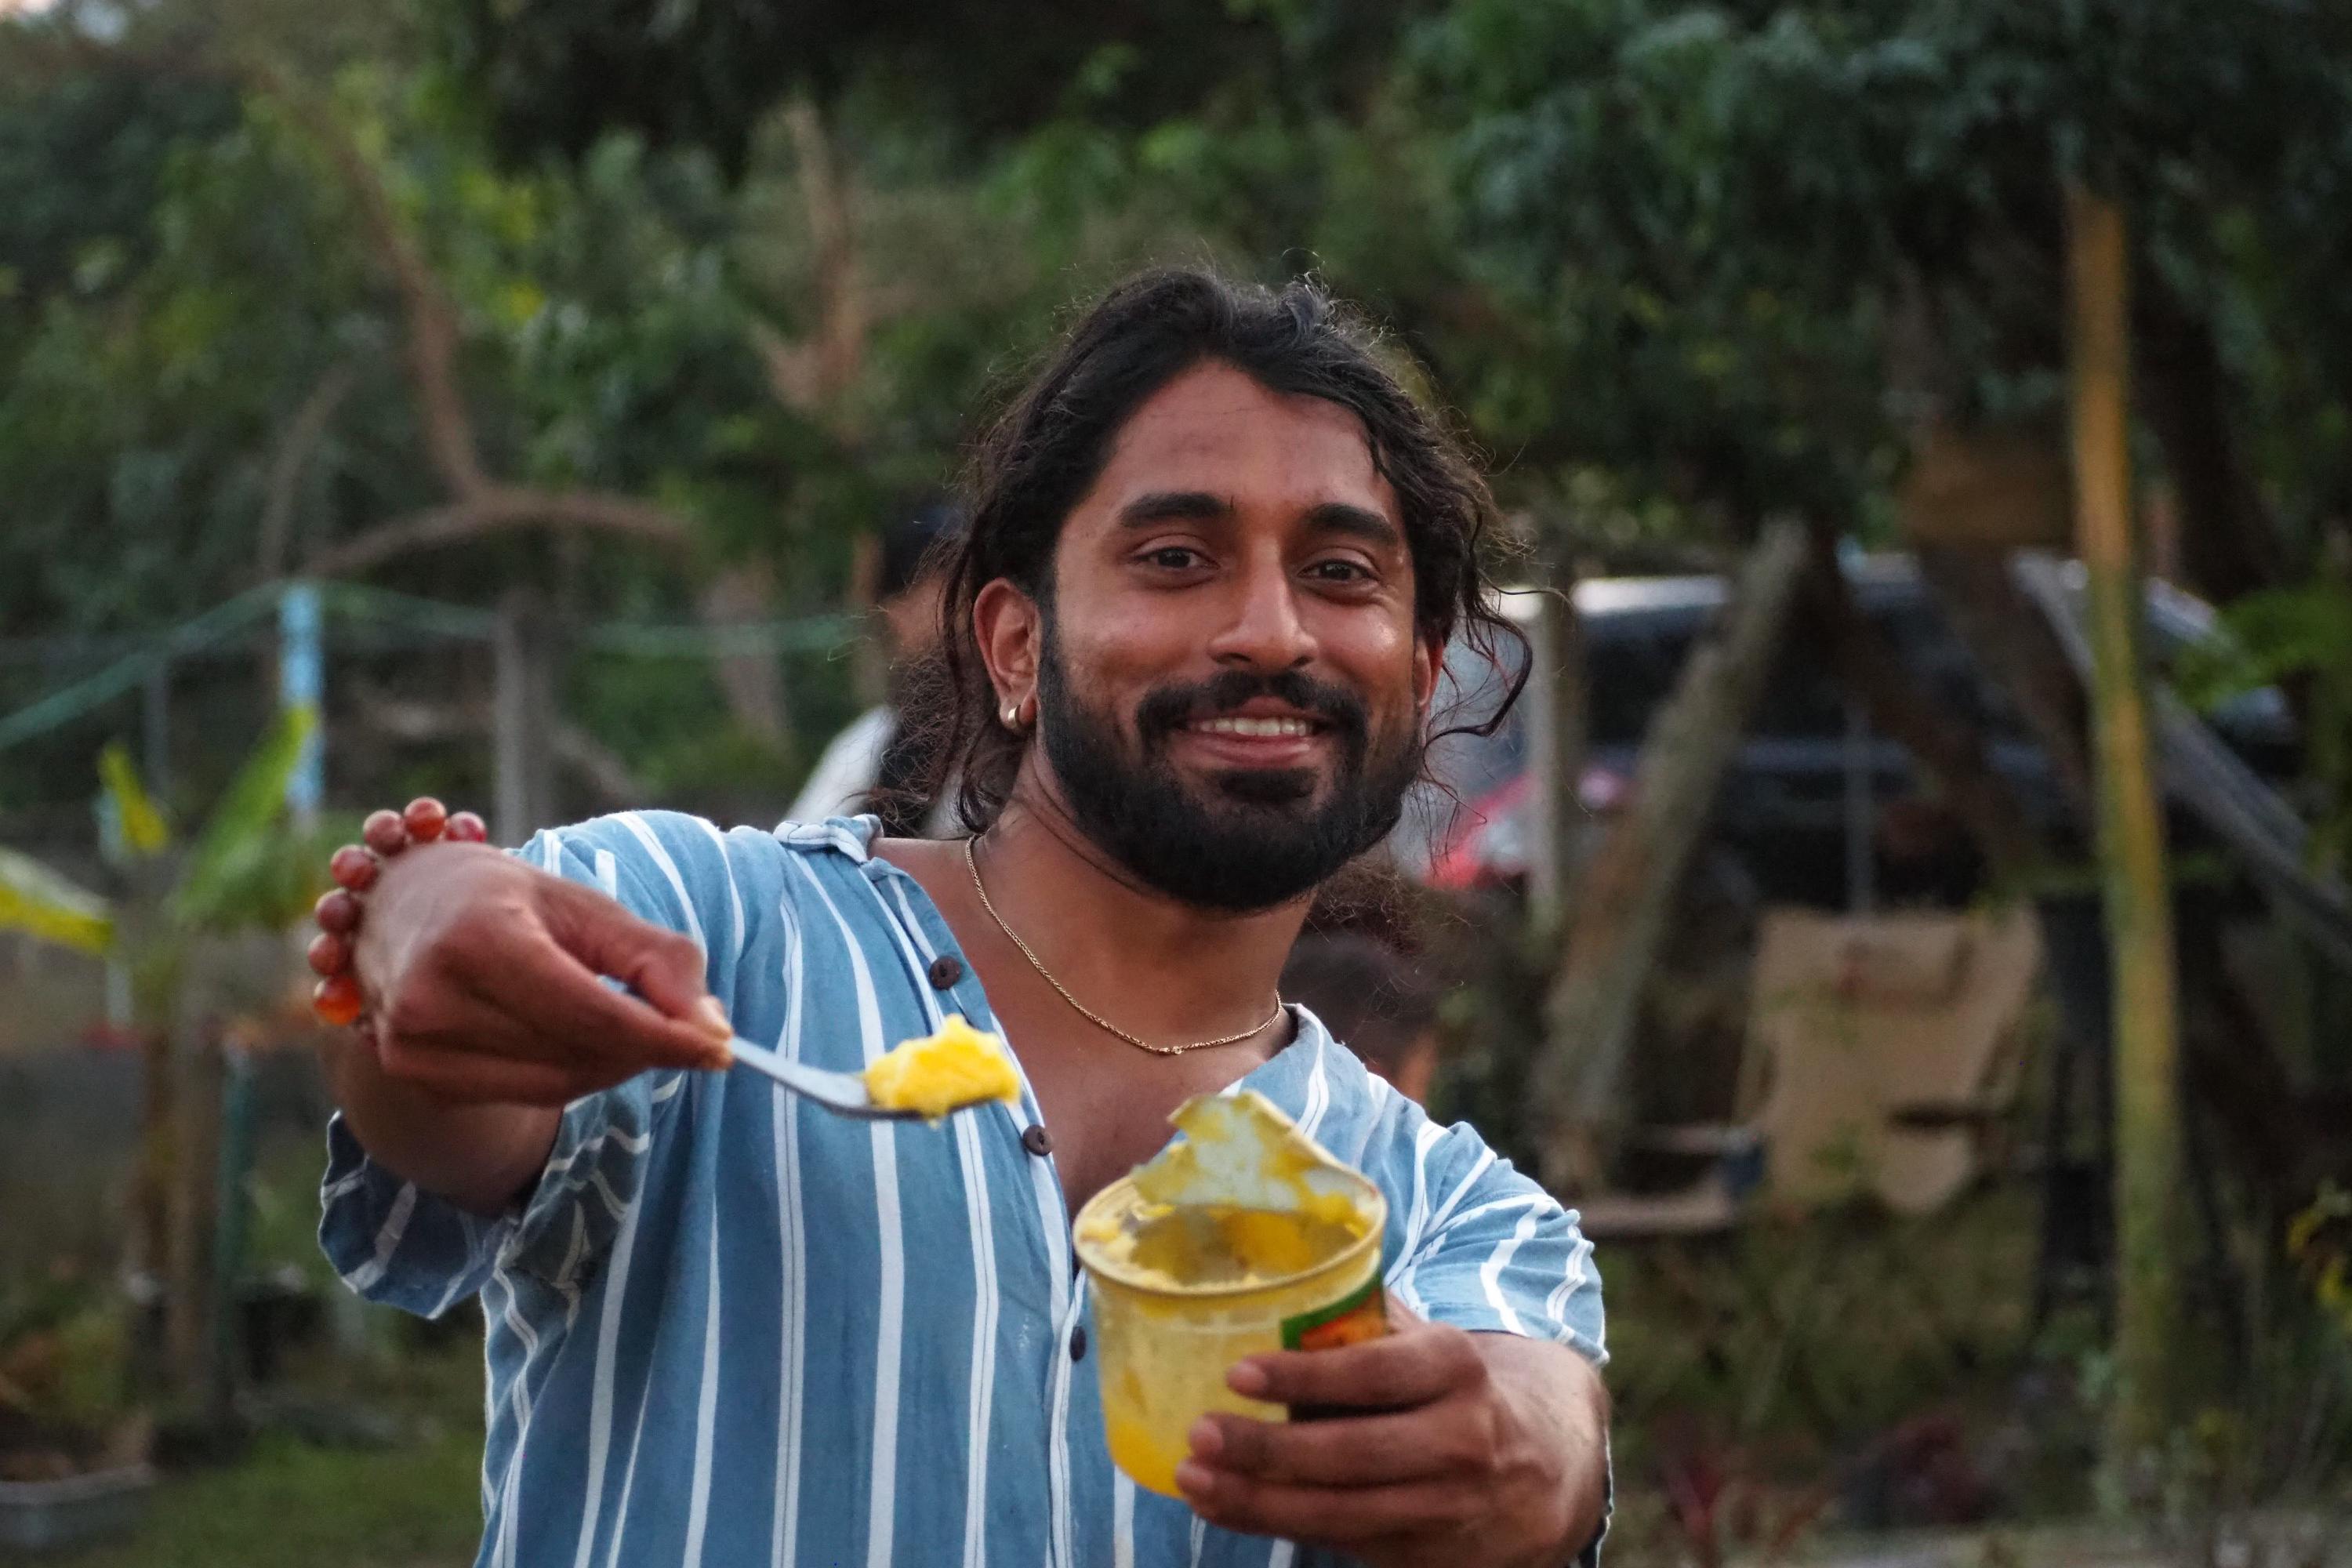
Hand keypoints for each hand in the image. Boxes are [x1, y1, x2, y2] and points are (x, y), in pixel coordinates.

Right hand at [354, 842, 733, 1105]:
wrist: (401, 911)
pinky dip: (572, 1074)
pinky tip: (574, 1039)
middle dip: (646, 1045)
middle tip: (684, 1027)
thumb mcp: (587, 909)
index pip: (587, 1009)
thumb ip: (657, 961)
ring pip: (558, 1081)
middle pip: (578, 1049)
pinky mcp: (415, 1076)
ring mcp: (412, 1044)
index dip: (663, 1035)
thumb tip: (714, 1030)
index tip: (723, 1047)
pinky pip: (528, 1094)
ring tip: (623, 1023)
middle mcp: (431, 995)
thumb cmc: (509, 903)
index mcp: (476, 934)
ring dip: (614, 1063)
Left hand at [1175, 1303, 1605, 1567]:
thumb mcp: (1435, 1345)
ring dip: (1258, 1501)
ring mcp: (1449, 1506)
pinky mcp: (1432, 1555)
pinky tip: (1228, 1508)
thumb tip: (1275, 1280)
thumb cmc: (1461, 1389)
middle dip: (1267, 1451)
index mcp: (1455, 1367)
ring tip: (1194, 1480)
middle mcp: (1461, 1439)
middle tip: (1199, 1435)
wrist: (1554, 1465)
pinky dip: (1279, 1526)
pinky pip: (1345, 1544)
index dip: (1303, 1376)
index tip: (1237, 1374)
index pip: (1372, 1373)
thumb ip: (1369, 1323)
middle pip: (1351, 1454)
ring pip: (1342, 1512)